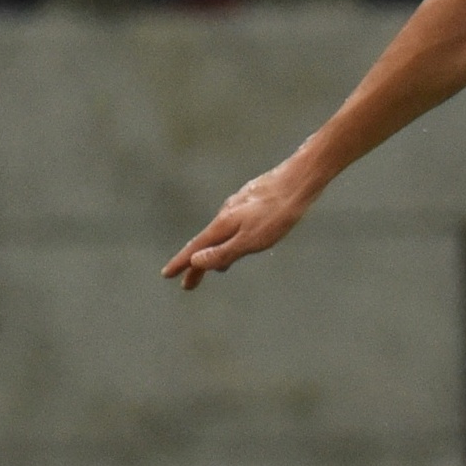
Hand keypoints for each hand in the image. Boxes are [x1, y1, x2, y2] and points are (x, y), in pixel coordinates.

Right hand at [163, 158, 321, 288]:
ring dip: (214, 252)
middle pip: (206, 243)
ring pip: (222, 234)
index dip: (181, 263)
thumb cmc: (277, 213)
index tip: (166, 275)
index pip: (196, 248)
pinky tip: (240, 240)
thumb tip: (196, 262)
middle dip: (196, 265)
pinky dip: (229, 239)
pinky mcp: (253, 202)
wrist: (299, 180)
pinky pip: (235, 226)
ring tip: (213, 269)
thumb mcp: (250, 240)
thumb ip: (224, 252)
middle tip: (188, 284)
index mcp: (223, 225)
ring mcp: (239, 207)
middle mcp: (226, 214)